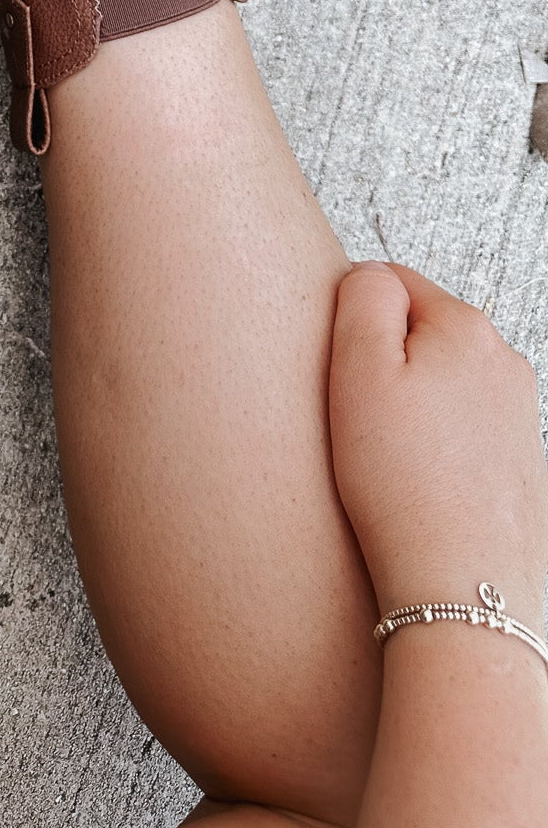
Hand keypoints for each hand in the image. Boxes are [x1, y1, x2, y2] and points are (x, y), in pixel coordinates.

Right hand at [328, 261, 547, 628]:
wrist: (461, 588)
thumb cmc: (403, 485)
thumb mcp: (358, 369)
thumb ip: (363, 295)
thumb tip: (373, 275)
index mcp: (467, 327)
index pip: (391, 282)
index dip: (352, 324)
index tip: (343, 375)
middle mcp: (506, 363)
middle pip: (420, 335)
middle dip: (385, 366)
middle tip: (361, 420)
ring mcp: (519, 416)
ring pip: (441, 385)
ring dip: (411, 409)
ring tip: (389, 460)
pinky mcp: (520, 465)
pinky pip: (461, 433)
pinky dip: (437, 449)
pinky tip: (419, 484)